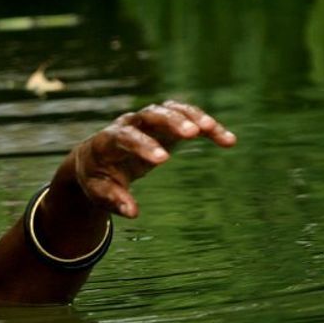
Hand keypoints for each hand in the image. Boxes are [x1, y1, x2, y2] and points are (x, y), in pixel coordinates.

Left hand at [71, 101, 235, 217]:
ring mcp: (147, 121)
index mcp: (108, 140)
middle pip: (151, 114)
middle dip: (171, 121)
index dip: (143, 145)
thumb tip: (133, 213)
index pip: (124, 136)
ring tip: (212, 130)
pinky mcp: (165, 123)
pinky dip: (207, 125)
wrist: (96, 160)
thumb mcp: (99, 192)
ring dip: (192, 117)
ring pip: (171, 109)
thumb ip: (115, 200)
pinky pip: (187, 117)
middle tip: (192, 133)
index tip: (163, 160)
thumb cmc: (97, 179)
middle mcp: (128, 124)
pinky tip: (227, 140)